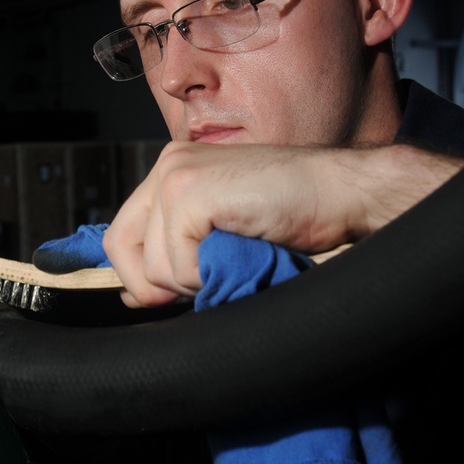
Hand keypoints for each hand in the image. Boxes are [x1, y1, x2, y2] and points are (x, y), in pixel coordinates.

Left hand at [103, 141, 463, 307]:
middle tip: (209, 275)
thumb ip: (177, 250)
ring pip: (153, 267)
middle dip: (159, 283)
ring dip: (195, 280)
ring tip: (235, 255)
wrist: (343, 192)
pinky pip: (177, 265)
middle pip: (123, 250)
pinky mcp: (189, 192)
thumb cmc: (294, 214)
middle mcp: (167, 166)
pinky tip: (240, 250)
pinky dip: (208, 275)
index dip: (135, 276)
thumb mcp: (222, 231)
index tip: (159, 298)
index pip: (120, 235)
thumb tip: (133, 295)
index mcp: (171, 170)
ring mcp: (175, 175)